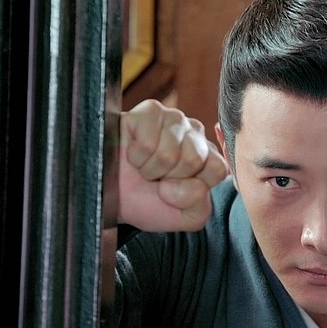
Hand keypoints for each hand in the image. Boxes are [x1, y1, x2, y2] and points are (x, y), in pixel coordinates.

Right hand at [118, 99, 228, 231]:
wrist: (108, 194)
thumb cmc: (146, 200)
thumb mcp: (182, 217)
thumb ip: (200, 208)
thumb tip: (195, 184)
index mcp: (209, 158)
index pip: (218, 170)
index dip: (191, 188)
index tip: (175, 191)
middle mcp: (195, 134)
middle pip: (193, 160)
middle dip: (168, 177)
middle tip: (155, 178)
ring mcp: (174, 119)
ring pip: (169, 153)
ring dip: (150, 168)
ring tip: (143, 166)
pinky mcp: (151, 110)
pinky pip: (148, 142)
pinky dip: (136, 156)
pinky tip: (133, 153)